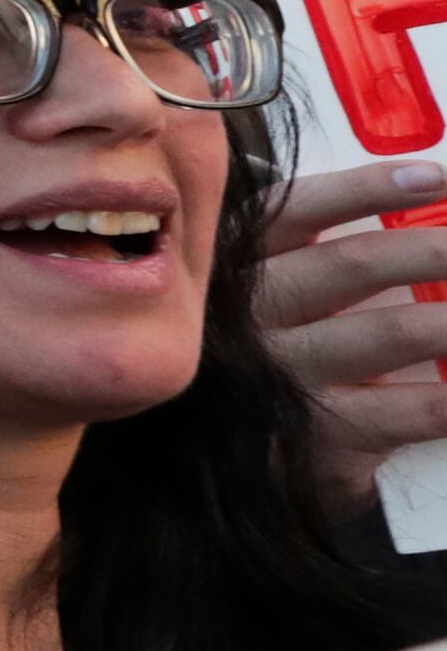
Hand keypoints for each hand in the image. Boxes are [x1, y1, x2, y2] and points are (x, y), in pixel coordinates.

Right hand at [256, 161, 446, 500]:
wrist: (225, 472)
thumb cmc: (269, 363)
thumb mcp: (267, 302)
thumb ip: (316, 259)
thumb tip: (421, 210)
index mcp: (237, 268)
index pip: (299, 209)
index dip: (371, 187)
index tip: (437, 178)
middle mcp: (253, 317)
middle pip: (356, 263)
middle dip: (438, 248)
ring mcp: (286, 378)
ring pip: (396, 331)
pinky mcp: (322, 438)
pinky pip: (416, 408)